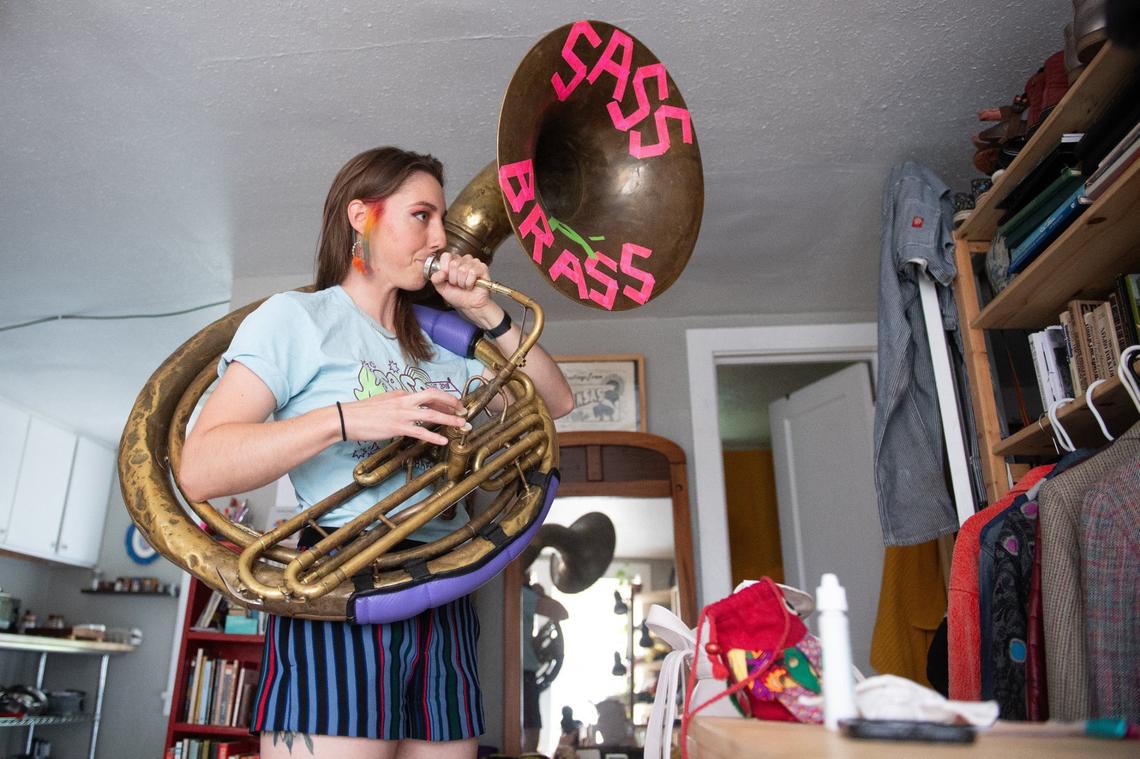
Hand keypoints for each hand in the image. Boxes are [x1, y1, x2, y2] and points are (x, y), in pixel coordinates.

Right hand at [341, 388, 467, 445]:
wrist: (345, 418)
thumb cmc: (361, 413)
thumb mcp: (382, 402)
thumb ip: (397, 404)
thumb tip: (408, 409)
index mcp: (400, 394)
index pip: (427, 394)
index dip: (443, 399)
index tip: (453, 405)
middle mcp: (403, 400)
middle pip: (434, 396)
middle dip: (452, 402)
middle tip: (464, 410)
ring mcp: (401, 413)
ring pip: (432, 413)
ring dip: (450, 419)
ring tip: (462, 424)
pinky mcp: (397, 426)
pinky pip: (420, 431)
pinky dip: (434, 436)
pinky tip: (443, 440)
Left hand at [430, 251, 491, 314]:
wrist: (470, 305)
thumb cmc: (458, 295)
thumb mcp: (441, 287)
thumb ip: (436, 279)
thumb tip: (439, 273)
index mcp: (453, 261)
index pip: (446, 256)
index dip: (445, 269)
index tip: (447, 278)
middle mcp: (463, 259)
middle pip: (454, 263)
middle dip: (454, 279)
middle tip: (457, 284)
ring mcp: (474, 262)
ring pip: (463, 269)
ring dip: (462, 282)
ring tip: (464, 285)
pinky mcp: (482, 268)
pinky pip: (472, 272)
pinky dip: (469, 283)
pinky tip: (471, 285)